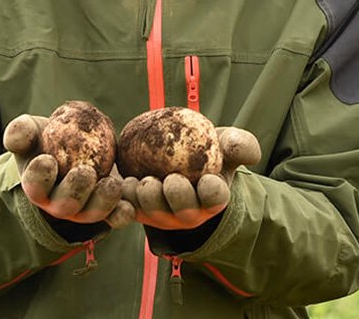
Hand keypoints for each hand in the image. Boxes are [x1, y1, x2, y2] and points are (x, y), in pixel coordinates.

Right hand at [3, 113, 133, 228]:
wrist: (73, 145)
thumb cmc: (46, 138)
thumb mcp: (32, 131)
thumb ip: (20, 132)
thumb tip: (18, 135)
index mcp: (38, 186)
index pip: (35, 185)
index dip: (40, 176)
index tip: (46, 159)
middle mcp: (60, 204)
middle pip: (66, 205)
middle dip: (75, 191)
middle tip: (85, 172)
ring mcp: (84, 209)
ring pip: (92, 213)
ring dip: (103, 202)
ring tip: (112, 184)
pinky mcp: (108, 208)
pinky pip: (115, 216)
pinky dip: (123, 213)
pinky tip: (130, 205)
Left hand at [121, 126, 260, 230]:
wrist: (176, 156)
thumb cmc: (207, 151)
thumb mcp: (226, 145)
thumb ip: (239, 144)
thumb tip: (238, 147)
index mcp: (211, 198)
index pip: (215, 198)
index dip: (212, 193)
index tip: (208, 180)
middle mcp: (186, 212)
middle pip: (182, 212)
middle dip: (177, 199)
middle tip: (171, 180)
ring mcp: (160, 214)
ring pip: (152, 214)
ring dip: (146, 201)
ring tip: (139, 183)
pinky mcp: (136, 210)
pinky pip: (126, 211)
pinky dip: (122, 203)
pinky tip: (120, 184)